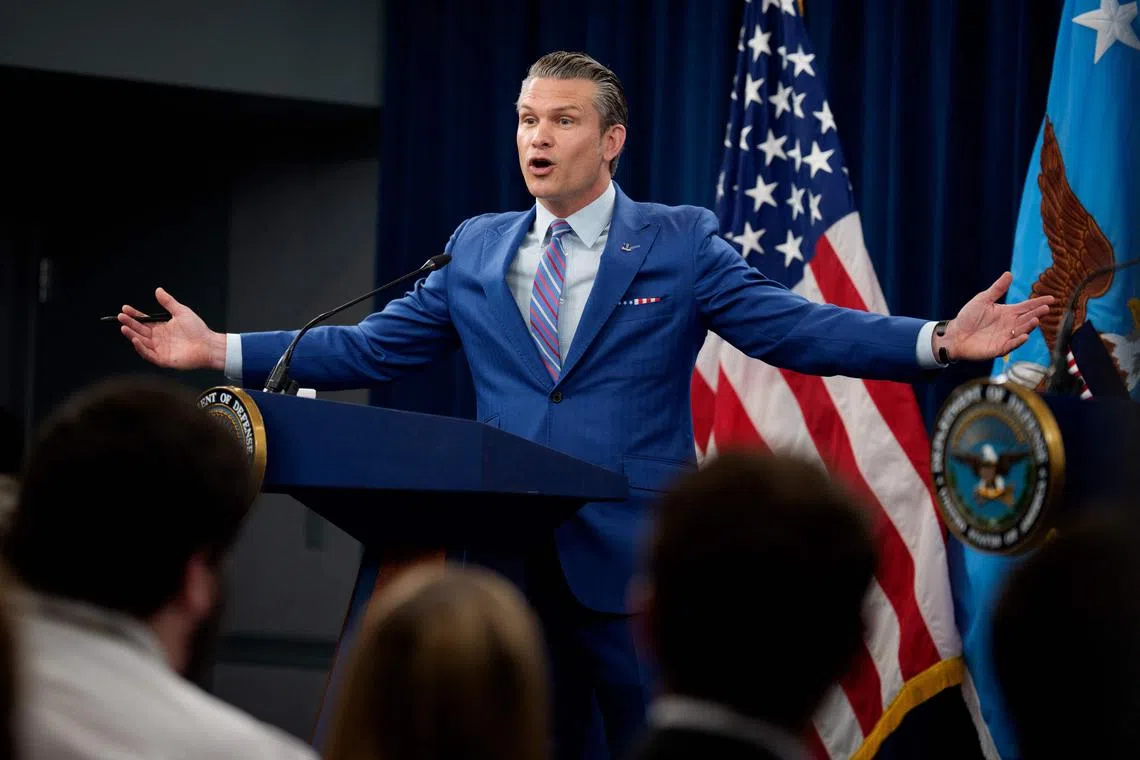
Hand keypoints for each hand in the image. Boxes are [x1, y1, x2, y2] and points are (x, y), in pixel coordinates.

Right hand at [118, 288, 226, 370]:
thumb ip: (169, 302)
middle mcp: (159, 338)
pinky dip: (141, 348)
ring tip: (124, 327)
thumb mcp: (181, 312)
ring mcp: (160, 349)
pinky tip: (136, 339)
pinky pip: (149, 354)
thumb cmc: (198, 329)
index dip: (134, 315)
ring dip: (132, 335)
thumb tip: (158, 290)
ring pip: (142, 342)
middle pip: (140, 331)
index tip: (125, 309)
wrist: (209, 345)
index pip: (144, 321)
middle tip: (121, 316)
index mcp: (162, 328)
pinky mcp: (163, 359)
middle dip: (130, 323)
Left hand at [936, 272, 1053, 361]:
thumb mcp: (983, 300)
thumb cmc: (967, 317)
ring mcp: (1006, 337)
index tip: (1052, 299)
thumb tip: (1008, 274)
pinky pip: (1011, 345)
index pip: (1027, 307)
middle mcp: (1010, 325)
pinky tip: (1024, 336)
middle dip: (1037, 313)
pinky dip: (1018, 341)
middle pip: (1027, 318)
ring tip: (1036, 319)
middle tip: (1046, 308)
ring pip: (1022, 331)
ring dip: (1029, 326)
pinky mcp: (999, 348)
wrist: (954, 334)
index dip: (1039, 303)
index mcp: (1007, 313)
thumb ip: (997, 289)